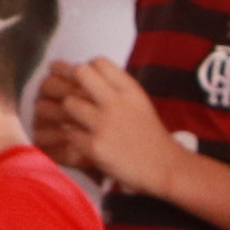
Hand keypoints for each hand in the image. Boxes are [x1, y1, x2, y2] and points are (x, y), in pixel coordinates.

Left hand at [32, 58, 179, 191]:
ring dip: (67, 112)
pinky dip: (70, 138)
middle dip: (70, 81)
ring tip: (70, 119)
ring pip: (69, 104)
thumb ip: (116, 89)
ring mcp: (104, 124)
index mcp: (130, 89)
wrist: (164, 167)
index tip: (82, 80)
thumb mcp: (139, 103)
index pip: (99, 62)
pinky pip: (69, 134)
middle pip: (81, 73)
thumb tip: (85, 75)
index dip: (87, 69)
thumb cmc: (149, 135)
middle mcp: (117, 102)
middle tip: (65, 91)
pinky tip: (75, 141)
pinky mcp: (95, 146)